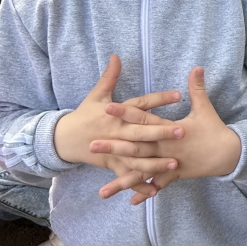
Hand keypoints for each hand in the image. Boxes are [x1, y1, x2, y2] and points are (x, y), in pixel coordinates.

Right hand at [54, 55, 182, 185]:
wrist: (64, 139)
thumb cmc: (84, 115)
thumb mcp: (96, 95)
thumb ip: (110, 76)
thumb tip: (116, 56)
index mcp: (116, 113)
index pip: (141, 104)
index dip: (159, 99)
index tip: (178, 94)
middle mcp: (117, 132)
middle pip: (142, 132)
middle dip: (161, 132)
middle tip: (182, 131)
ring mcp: (115, 150)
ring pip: (138, 157)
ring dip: (156, 162)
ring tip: (175, 163)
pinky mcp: (112, 165)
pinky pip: (128, 176)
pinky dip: (140, 184)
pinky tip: (156, 189)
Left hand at [95, 67, 241, 203]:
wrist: (228, 154)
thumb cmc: (214, 130)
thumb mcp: (205, 108)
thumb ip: (197, 88)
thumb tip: (198, 67)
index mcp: (170, 130)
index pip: (144, 119)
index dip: (126, 113)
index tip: (108, 108)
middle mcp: (166, 149)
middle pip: (136, 148)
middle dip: (114, 147)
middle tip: (92, 145)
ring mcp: (169, 164)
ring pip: (143, 172)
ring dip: (122, 180)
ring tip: (102, 190)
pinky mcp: (174, 175)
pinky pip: (157, 185)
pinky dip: (145, 192)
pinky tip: (131, 201)